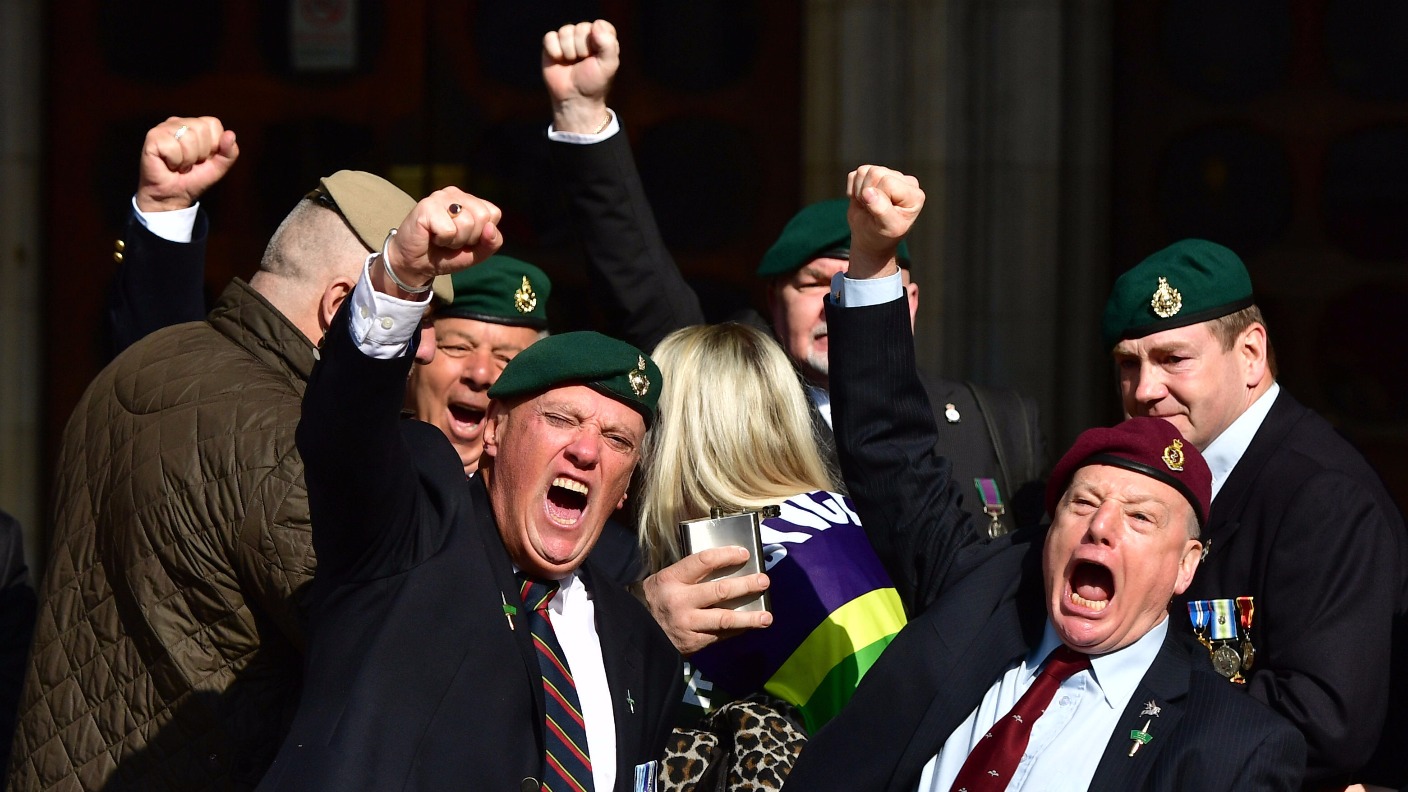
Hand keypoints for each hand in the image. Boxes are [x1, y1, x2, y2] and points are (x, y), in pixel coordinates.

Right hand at [135, 116, 238, 212]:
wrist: (174, 195)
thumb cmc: (194, 178)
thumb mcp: (219, 166)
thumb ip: (230, 152)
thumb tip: (230, 134)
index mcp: (195, 125)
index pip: (213, 123)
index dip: (213, 145)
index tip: (204, 158)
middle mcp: (178, 122)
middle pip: (200, 129)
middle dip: (200, 153)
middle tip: (190, 163)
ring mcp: (163, 128)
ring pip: (187, 137)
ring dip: (187, 159)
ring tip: (180, 165)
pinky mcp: (152, 137)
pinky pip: (172, 147)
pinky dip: (174, 161)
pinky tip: (169, 164)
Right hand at [376, 189, 501, 296]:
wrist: (415, 264)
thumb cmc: (446, 254)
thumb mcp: (477, 253)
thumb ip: (492, 242)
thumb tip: (490, 228)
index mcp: (469, 200)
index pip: (493, 214)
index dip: (482, 234)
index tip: (465, 238)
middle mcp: (455, 194)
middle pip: (482, 217)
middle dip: (470, 237)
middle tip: (452, 239)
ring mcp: (440, 197)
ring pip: (467, 223)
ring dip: (455, 240)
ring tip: (441, 238)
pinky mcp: (426, 206)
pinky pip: (449, 230)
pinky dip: (442, 240)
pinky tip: (432, 236)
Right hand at [542, 19, 618, 133]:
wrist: (574, 99)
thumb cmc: (594, 82)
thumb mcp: (608, 65)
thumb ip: (608, 44)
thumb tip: (595, 25)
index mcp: (602, 37)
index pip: (599, 25)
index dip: (597, 42)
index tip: (597, 57)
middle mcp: (585, 35)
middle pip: (581, 28)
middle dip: (582, 49)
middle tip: (583, 63)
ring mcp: (567, 39)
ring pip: (565, 31)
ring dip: (569, 51)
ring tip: (572, 63)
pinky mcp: (552, 45)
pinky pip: (550, 37)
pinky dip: (554, 51)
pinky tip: (559, 60)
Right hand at [641, 546, 771, 656]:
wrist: (634, 631)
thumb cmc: (653, 600)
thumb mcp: (664, 579)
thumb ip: (689, 574)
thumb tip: (724, 566)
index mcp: (671, 579)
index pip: (704, 561)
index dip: (727, 555)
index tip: (744, 553)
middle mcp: (680, 601)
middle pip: (720, 591)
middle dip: (746, 585)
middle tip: (763, 581)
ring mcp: (687, 624)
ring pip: (724, 619)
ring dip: (749, 618)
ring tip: (767, 617)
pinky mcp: (692, 642)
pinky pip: (720, 635)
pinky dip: (736, 630)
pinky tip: (748, 626)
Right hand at [844, 165, 924, 279]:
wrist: (870, 238)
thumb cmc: (882, 236)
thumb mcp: (887, 228)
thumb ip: (882, 210)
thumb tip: (868, 192)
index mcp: (914, 194)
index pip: (888, 182)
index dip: (877, 198)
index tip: (879, 214)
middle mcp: (904, 181)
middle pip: (875, 173)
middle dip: (867, 194)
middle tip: (872, 211)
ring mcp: (889, 175)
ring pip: (864, 171)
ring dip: (859, 192)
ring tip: (868, 206)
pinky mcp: (873, 175)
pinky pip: (855, 174)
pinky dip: (853, 190)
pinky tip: (863, 200)